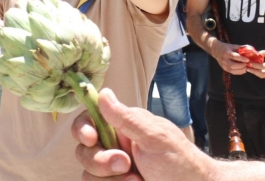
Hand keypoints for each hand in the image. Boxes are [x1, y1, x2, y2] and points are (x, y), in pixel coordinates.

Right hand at [72, 88, 213, 180]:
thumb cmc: (182, 162)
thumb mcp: (155, 138)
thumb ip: (127, 118)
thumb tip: (103, 93)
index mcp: (121, 127)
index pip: (88, 121)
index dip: (82, 129)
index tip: (91, 139)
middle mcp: (113, 146)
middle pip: (84, 151)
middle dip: (100, 161)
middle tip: (124, 164)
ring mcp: (113, 170)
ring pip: (88, 174)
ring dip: (110, 179)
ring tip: (136, 180)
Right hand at [209, 41, 248, 74]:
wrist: (216, 50)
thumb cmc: (226, 47)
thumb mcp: (233, 46)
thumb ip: (241, 48)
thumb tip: (250, 50)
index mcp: (226, 52)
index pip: (234, 56)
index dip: (241, 59)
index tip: (248, 60)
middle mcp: (224, 59)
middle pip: (233, 65)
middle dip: (241, 66)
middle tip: (247, 64)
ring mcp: (223, 64)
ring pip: (232, 70)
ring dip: (240, 70)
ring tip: (246, 68)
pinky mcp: (224, 68)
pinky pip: (232, 72)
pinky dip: (238, 72)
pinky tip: (243, 70)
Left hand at [247, 49, 264, 77]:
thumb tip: (257, 53)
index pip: (262, 67)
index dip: (255, 65)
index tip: (249, 63)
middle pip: (261, 74)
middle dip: (253, 72)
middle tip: (247, 68)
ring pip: (263, 76)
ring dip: (255, 73)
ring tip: (249, 69)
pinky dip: (259, 73)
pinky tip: (255, 69)